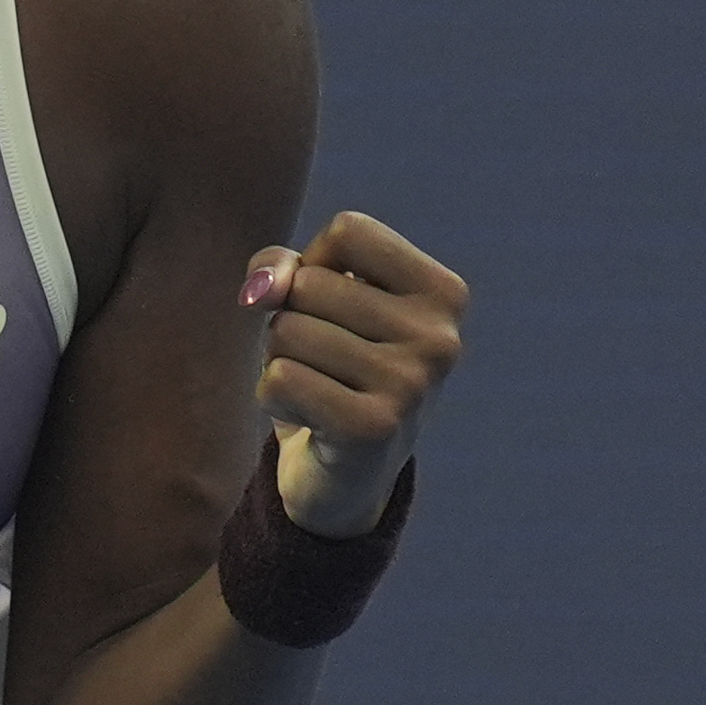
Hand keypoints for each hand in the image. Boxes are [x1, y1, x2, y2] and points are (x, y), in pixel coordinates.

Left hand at [239, 211, 467, 537]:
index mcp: (444, 293)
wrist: (345, 473)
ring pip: (287, 331)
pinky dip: (272, 396)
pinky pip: (280, 377)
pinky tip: (308, 417)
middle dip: (292, 319)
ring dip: (280, 360)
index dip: (316, 264)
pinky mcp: (373, 428)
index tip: (335, 309)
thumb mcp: (310, 299)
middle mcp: (441, 338)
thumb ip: (281, 269)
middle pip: (310, 284)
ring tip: (318, 388)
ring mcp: (412, 385)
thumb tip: (262, 291)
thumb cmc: (330, 364)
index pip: (350, 231)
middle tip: (325, 362)